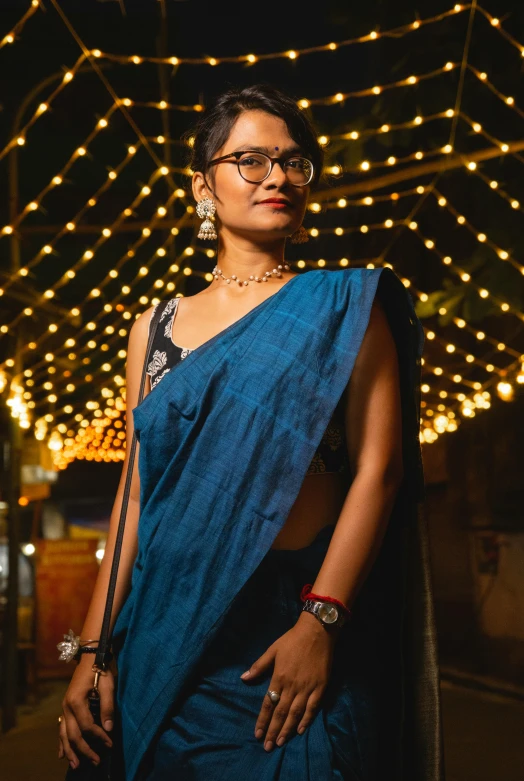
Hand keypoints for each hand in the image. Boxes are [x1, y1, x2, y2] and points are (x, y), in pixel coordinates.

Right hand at [58, 657, 113, 768]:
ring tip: (76, 765)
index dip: (99, 737)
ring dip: (70, 751)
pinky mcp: (66, 707)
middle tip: (96, 761)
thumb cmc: (101, 668)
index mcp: (76, 701)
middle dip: (84, 750)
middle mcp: (67, 706)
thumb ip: (107, 707)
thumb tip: (108, 729)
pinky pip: (61, 728)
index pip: (87, 726)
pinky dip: (61, 742)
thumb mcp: (108, 685)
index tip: (110, 744)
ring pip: (64, 734)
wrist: (91, 655)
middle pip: (73, 734)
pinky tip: (61, 754)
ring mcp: (64, 707)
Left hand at [240, 612, 337, 751]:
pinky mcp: (320, 687)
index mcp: (279, 677)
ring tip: (280, 743)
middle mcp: (292, 686)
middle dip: (273, 731)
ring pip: (295, 714)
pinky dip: (306, 720)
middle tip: (267, 747)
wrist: (317, 632)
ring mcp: (307, 688)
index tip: (257, 735)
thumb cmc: (292, 640)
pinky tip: (300, 730)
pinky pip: (312, 708)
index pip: (268, 704)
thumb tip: (243, 678)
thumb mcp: (272, 650)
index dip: (263, 721)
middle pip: (280, 713)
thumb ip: (259, 666)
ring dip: (287, 730)